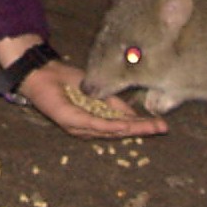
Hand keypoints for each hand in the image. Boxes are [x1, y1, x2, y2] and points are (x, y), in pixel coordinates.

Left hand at [20, 58, 168, 139]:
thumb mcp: (97, 91)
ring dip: (132, 129)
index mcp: (95, 120)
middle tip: (163, 128)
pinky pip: (95, 124)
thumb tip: (134, 115)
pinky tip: (125, 126)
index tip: (162, 125)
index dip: (142, 126)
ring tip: (151, 127)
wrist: (43, 74)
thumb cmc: (67, 81)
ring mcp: (80, 126)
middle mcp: (88, 128)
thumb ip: (114, 103)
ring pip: (111, 130)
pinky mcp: (72, 120)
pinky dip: (111, 126)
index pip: (122, 125)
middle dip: (142, 130)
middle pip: (120, 131)